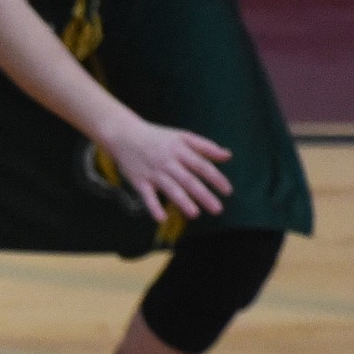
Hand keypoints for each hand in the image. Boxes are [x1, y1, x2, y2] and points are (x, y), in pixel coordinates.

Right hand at [101, 113, 231, 223]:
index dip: (216, 178)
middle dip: (204, 195)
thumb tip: (228, 156)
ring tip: (195, 214)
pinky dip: (154, 207)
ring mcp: (154, 172)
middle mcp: (169, 161)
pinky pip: (148, 197)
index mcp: (181, 149)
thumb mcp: (182, 136)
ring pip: (171, 188)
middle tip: (218, 210)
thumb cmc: (157, 137)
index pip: (202, 165)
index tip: (228, 191)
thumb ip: (205, 147)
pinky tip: (162, 219)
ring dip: (183, 201)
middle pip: (189, 179)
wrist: (125, 135)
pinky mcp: (139, 182)